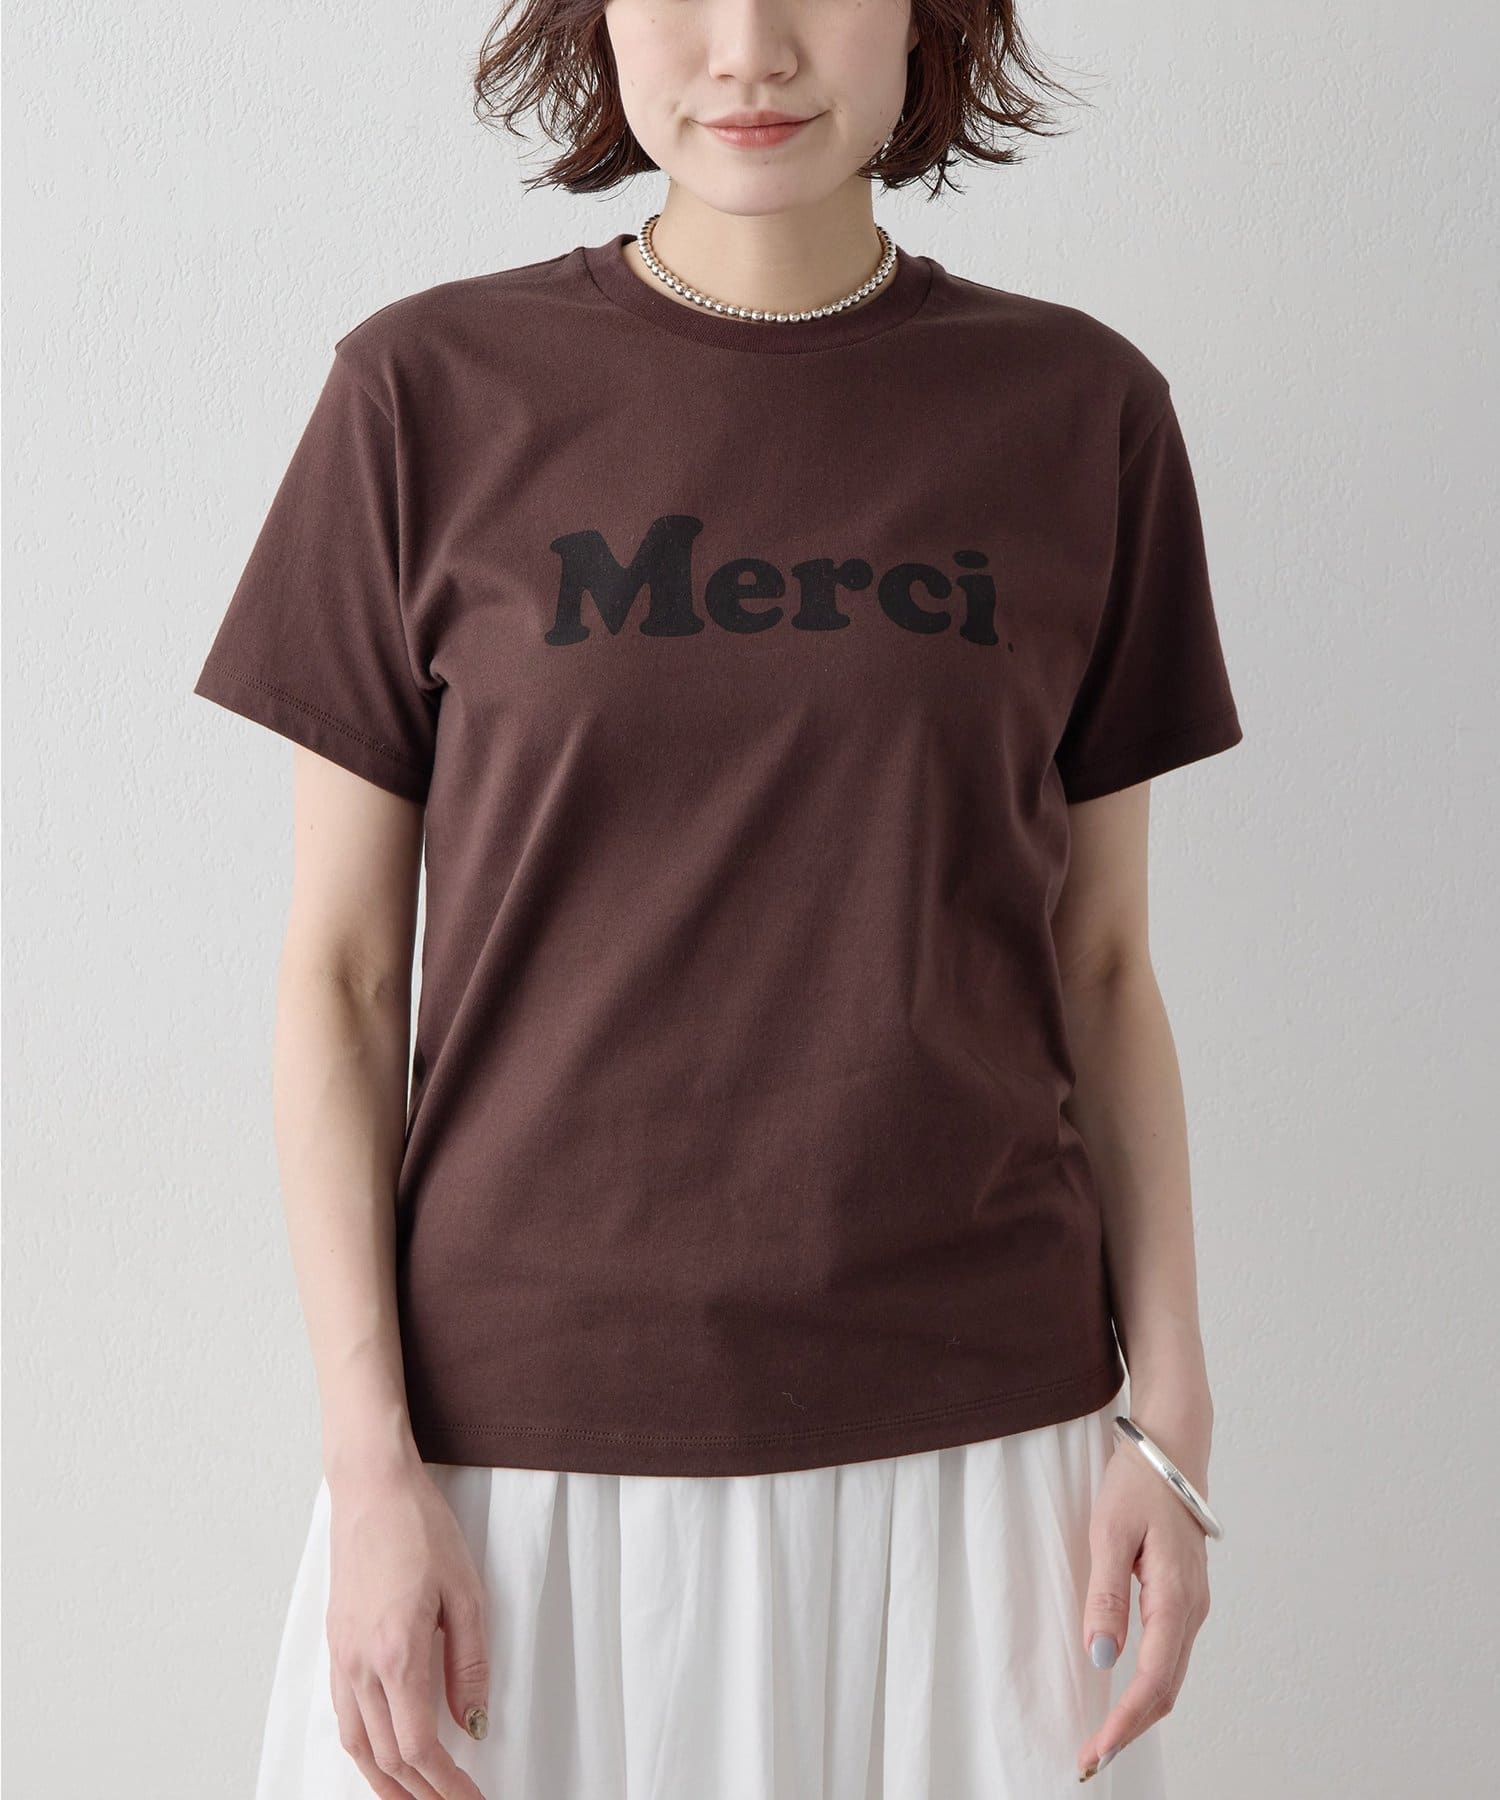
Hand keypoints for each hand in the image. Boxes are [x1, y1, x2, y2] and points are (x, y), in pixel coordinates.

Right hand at [325, 1457, 491, 1798]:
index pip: (419, 1746)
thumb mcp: (466, 1592)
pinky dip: (363, 1749)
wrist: (371, 1487)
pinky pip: (344, 1716)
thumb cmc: (420, 1527)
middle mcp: (361, 1664)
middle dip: (420, 1793)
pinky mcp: (335, 1644)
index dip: (446, 1785)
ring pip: (357, 1744)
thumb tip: (472, 1723)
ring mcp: (341, 1656)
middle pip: (387, 1755)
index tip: (471, 1799)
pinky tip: (380, 1755)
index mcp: (397, 1653)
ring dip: (386, 1782)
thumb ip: (469, 1664)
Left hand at [1076, 1428, 1210, 1780]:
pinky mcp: (1183, 1597)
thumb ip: (1106, 1595)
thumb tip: (1101, 1658)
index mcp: (1176, 1599)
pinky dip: (1148, 1686)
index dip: (1124, 1723)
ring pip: (1170, 1677)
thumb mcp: (1110, 1532)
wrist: (1172, 1446)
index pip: (1152, 1681)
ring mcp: (1192, 1605)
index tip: (1096, 1753)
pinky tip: (1124, 1695)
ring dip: (1139, 1712)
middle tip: (1090, 1761)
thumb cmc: (1138, 1483)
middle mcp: (1192, 1610)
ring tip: (1103, 1738)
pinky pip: (1170, 1656)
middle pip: (1166, 1690)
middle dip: (1130, 1729)